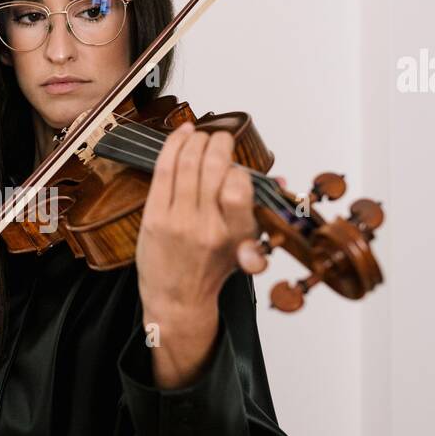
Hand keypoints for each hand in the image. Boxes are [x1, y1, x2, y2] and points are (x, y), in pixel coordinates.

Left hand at [137, 120, 272, 324]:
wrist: (178, 300)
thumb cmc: (211, 271)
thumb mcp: (245, 246)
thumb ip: (259, 211)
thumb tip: (280, 179)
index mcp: (236, 234)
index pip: (241, 186)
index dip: (238, 166)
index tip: (235, 163)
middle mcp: (208, 227)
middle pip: (213, 167)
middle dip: (218, 142)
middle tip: (220, 137)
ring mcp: (179, 221)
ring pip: (187, 163)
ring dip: (195, 140)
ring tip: (199, 134)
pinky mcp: (154, 217)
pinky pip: (164, 170)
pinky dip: (173, 146)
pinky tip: (180, 135)